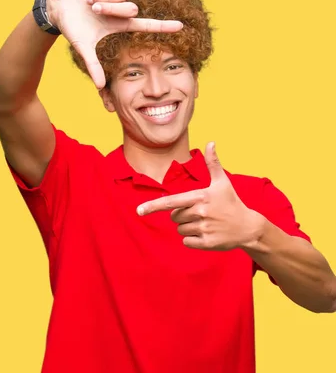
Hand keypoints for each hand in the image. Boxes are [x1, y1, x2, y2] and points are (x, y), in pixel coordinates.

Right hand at [46, 0, 182, 88]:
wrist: (57, 6)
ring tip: (88, 0)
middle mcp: (120, 9)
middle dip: (111, 8)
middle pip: (131, 8)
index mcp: (118, 24)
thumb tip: (100, 86)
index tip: (181, 27)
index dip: (163, 26)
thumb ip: (93, 65)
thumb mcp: (83, 47)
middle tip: (94, 9)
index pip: (146, 25)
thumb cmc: (72, 27)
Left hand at [136, 143, 264, 250]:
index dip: (153, 206)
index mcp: (200, 196)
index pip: (171, 202)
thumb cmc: (231, 202)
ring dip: (188, 227)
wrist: (249, 227)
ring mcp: (204, 228)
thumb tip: (211, 142)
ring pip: (179, 229)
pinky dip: (192, 240)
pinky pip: (186, 241)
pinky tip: (207, 234)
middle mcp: (201, 212)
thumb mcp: (222, 182)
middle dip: (182, 215)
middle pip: (174, 216)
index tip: (138, 211)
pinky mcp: (207, 243)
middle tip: (201, 213)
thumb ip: (213, 163)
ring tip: (206, 223)